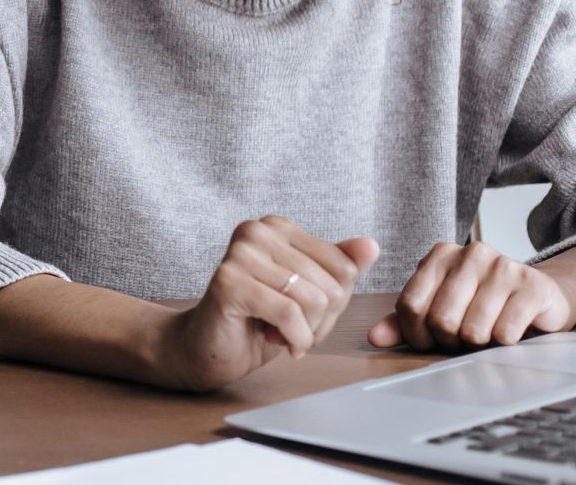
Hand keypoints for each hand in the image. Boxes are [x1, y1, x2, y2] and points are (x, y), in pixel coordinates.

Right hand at [157, 216, 378, 391]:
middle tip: (294, 330)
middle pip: (331, 284)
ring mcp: (240, 254)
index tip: (308, 315)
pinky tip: (276, 341)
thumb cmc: (257, 320)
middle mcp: (256, 231)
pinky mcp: (229, 283)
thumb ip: (337, 268)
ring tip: (283, 335)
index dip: (336, 303)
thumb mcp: (307, 294)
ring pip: (313, 300)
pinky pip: (289, 314)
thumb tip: (371, 245)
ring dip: (307, 333)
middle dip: (321, 321)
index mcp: (276, 226)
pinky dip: (293, 339)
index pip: (344, 266)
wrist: (205, 348)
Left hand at [369, 241, 571, 351]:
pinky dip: (503, 344)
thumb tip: (375, 337)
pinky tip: (509, 332)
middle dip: (449, 341)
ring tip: (487, 334)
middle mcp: (471, 253)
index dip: (417, 334)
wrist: (539, 297)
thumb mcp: (440, 307)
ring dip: (478, 344)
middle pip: (440, 318)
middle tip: (463, 339)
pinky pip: (504, 333)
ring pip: (472, 329)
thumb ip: (405, 321)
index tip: (430, 340)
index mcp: (441, 255)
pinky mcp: (532, 286)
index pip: (410, 304)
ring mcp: (504, 266)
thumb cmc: (482, 304)